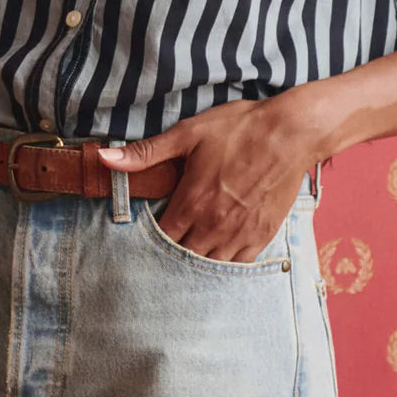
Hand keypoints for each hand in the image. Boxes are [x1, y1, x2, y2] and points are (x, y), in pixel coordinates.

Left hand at [97, 95, 315, 261]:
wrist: (290, 133)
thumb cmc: (239, 129)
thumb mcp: (189, 133)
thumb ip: (146, 152)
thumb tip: (105, 159)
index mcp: (191, 202)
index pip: (161, 238)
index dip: (150, 239)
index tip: (144, 236)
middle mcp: (213, 225)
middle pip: (183, 258)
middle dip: (171, 256)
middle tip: (164, 249)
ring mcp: (239, 234)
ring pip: (209, 266)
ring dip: (197, 263)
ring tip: (189, 253)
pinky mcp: (262, 236)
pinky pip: (238, 266)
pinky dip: (225, 264)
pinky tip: (218, 256)